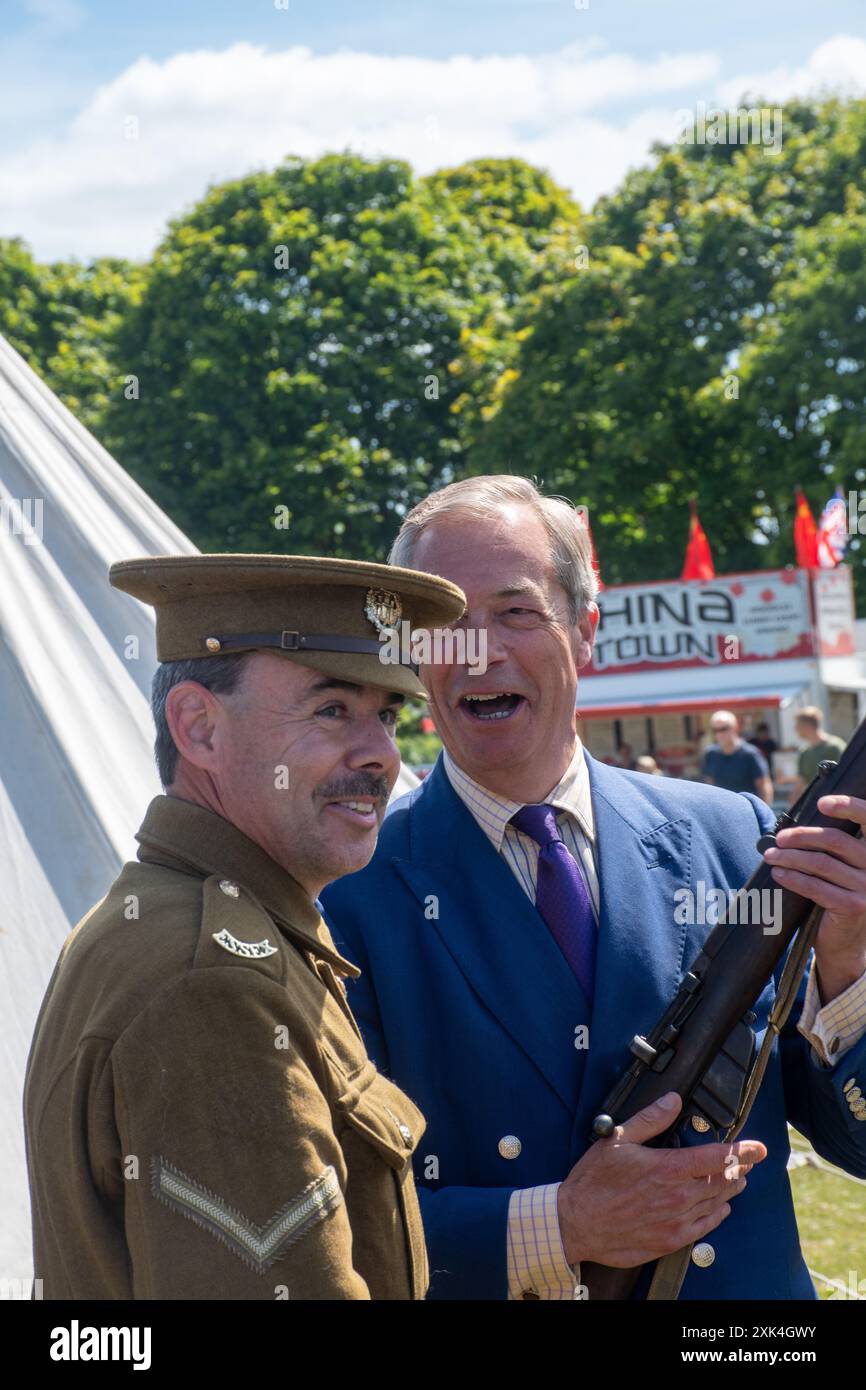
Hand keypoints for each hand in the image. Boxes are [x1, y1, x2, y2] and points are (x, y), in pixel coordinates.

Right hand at [556, 1091, 766, 1267]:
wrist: (577, 1223)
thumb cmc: (593, 1181)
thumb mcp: (617, 1140)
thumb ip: (650, 1119)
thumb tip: (673, 1101)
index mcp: (667, 1168)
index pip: (718, 1157)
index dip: (743, 1151)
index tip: (758, 1148)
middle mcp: (678, 1196)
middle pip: (724, 1181)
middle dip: (737, 1169)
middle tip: (744, 1162)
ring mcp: (677, 1221)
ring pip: (718, 1203)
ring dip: (730, 1189)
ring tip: (736, 1180)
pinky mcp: (671, 1241)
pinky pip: (706, 1227)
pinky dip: (718, 1214)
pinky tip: (719, 1208)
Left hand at [764, 793, 865, 1002]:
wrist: (844, 943)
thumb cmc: (835, 897)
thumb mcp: (837, 868)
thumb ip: (828, 849)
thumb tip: (791, 828)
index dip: (848, 806)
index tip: (823, 803)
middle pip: (835, 840)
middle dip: (802, 835)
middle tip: (780, 839)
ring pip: (821, 863)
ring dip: (790, 857)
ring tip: (771, 857)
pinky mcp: (853, 906)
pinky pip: (816, 887)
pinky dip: (793, 878)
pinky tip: (779, 875)